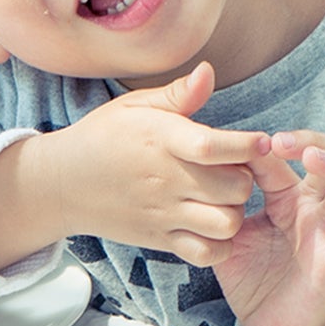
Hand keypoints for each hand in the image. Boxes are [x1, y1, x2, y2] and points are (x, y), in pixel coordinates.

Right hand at [0, 64, 270, 267]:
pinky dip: (219, 245)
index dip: (248, 145)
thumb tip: (209, 71)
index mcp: (164, 141)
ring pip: (227, 223)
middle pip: (235, 188)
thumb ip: (178, 94)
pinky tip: (212, 227)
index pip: (216, 146)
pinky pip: (205, 253)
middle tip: (235, 170)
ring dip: (236, 212)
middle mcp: (167, 179)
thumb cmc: (104, 137)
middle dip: (246, 178)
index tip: (261, 141)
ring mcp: (164, 213)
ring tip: (224, 200)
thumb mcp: (135, 106)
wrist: (63, 184)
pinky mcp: (160, 239)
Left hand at [204, 131, 324, 325]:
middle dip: (313, 142)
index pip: (286, 159)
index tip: (252, 141)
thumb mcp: (229, 236)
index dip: (274, 145)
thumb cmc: (250, 281)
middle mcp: (313, 209)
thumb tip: (209, 167)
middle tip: (283, 142)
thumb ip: (222, 205)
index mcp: (286, 198)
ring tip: (315, 156)